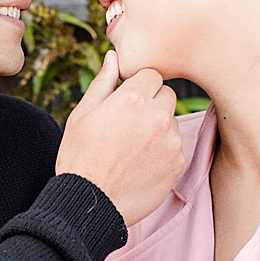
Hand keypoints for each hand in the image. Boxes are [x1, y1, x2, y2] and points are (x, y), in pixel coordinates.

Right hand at [55, 50, 185, 225]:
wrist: (91, 203)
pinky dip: (163, 150)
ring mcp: (172, 140)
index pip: (152, 75)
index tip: (127, 100)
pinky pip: (176, 145)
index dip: (138, 86)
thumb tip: (114, 57)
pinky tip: (141, 162)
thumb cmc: (81, 158)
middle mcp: (158, 116)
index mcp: (133, 99)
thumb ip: (103, 82)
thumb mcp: (82, 115)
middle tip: (129, 124)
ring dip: (159, 127)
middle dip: (152, 103)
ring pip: (172, 121)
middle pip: (166, 95)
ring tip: (132, 147)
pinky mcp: (179, 162)